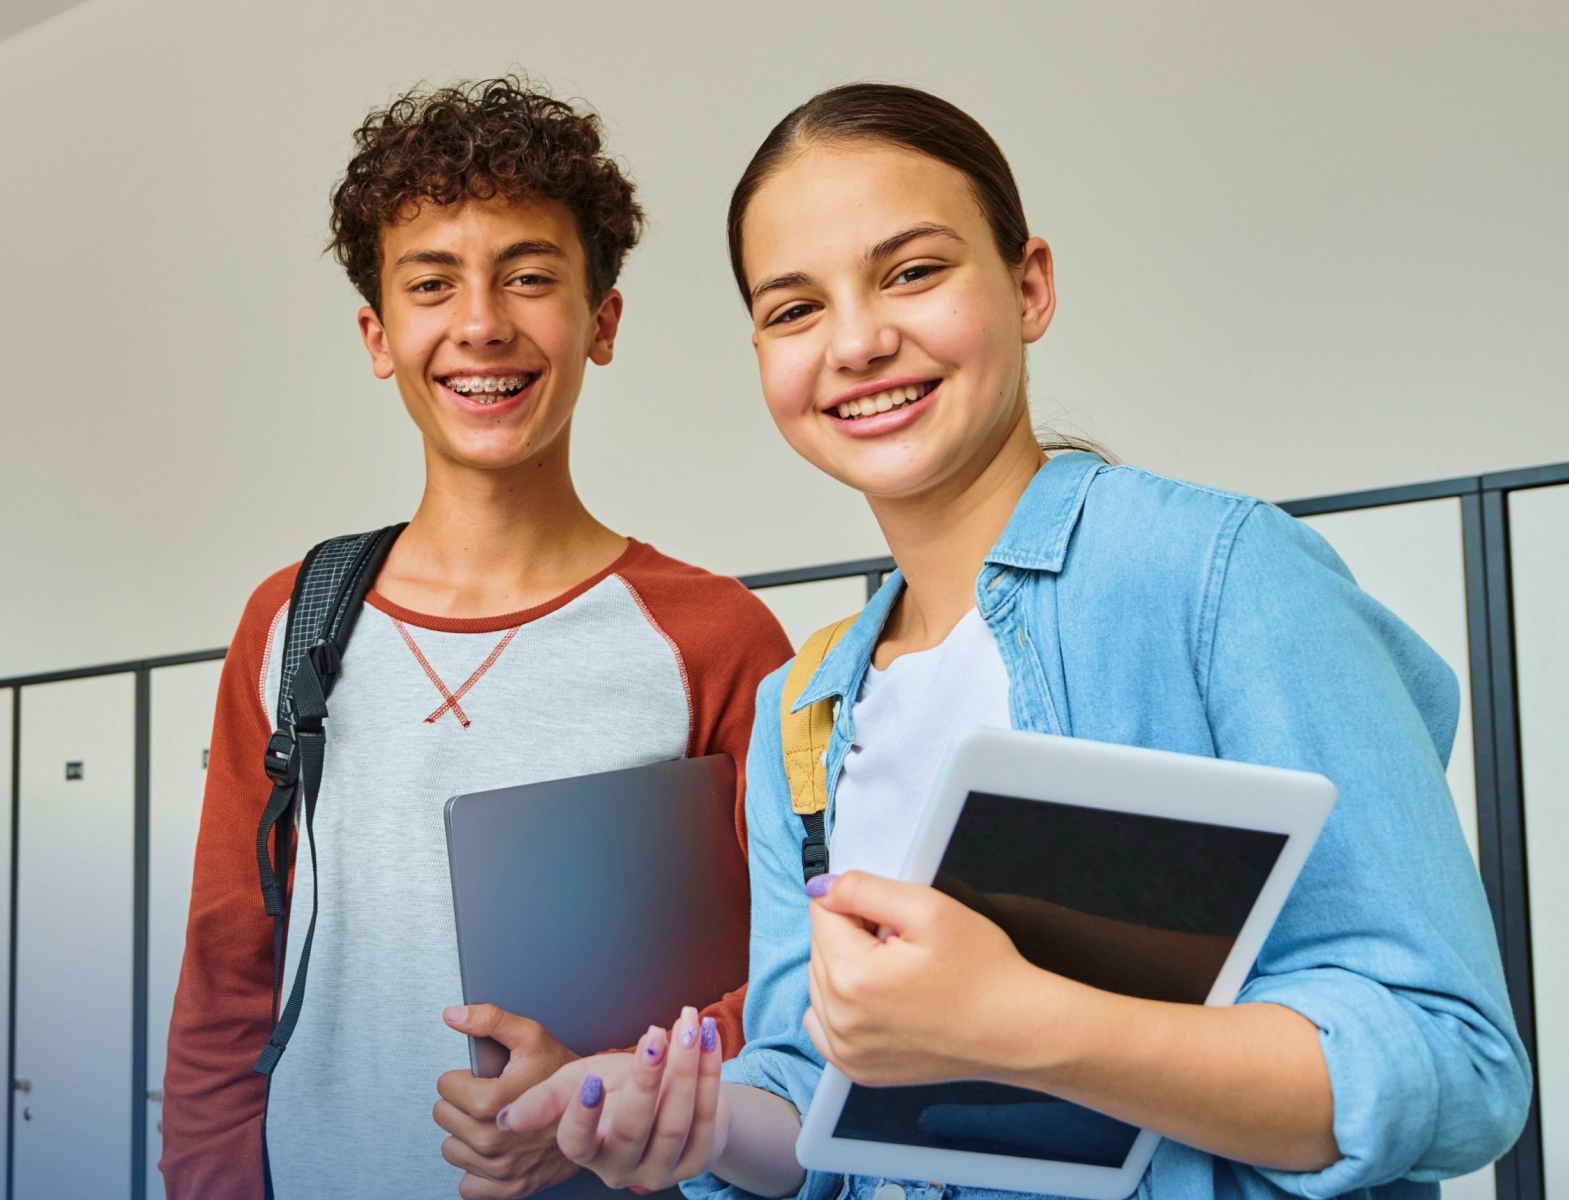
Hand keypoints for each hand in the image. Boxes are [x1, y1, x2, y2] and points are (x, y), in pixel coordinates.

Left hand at [436, 1004, 583, 1198]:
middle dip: (462, 1104)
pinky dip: (477, 1170)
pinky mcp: (508, 1189)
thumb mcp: (532, 1037)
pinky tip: (497, 1150)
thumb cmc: (565, 1078)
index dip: (463, 1077)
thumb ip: (490, 1020)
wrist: (597, 1115)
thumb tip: (453, 1015)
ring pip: (451, 1149)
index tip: (484, 1078)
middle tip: (491, 1098)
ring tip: (495, 1122)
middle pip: (444, 1117)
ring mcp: (500, 1169)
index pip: (444, 1087)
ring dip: (467, 1135)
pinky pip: (468, 1185)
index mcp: (492, 1103)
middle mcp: (493, 1141)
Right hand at [503, 1007, 726, 1190]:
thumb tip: (505, 1117)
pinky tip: (707, 1039)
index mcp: (589, 1151)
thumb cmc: (618, 1090)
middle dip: (645, 1080)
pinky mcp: (699, 1158)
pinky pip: (707, 1115)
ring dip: (684, 1070)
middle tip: (653, 1039)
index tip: (592, 1079)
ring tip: (686, 1028)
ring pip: (674, 1122)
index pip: (577, 1144)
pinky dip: (709, 1073)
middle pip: (633, 1129)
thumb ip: (546, 1097)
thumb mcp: (578, 1085)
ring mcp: (664, 1167)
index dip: (583, 1115)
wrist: (671, 1099)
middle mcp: (624, 1167)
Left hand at [804, 871, 1042, 1085]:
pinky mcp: (856, 1067)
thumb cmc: (984, 971)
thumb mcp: (929, 908)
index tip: (897, 920)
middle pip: (820, 946)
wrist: (1016, 1030)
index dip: (862, 905)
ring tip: (903, 975)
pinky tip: (884, 1001)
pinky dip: (846, 1004)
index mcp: (851, 977)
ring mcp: (846, 1050)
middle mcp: (839, 1020)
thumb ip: (863, 888)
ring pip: (821, 981)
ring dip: (851, 968)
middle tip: (908, 947)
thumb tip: (821, 888)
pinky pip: (825, 1021)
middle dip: (856, 935)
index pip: (822, 911)